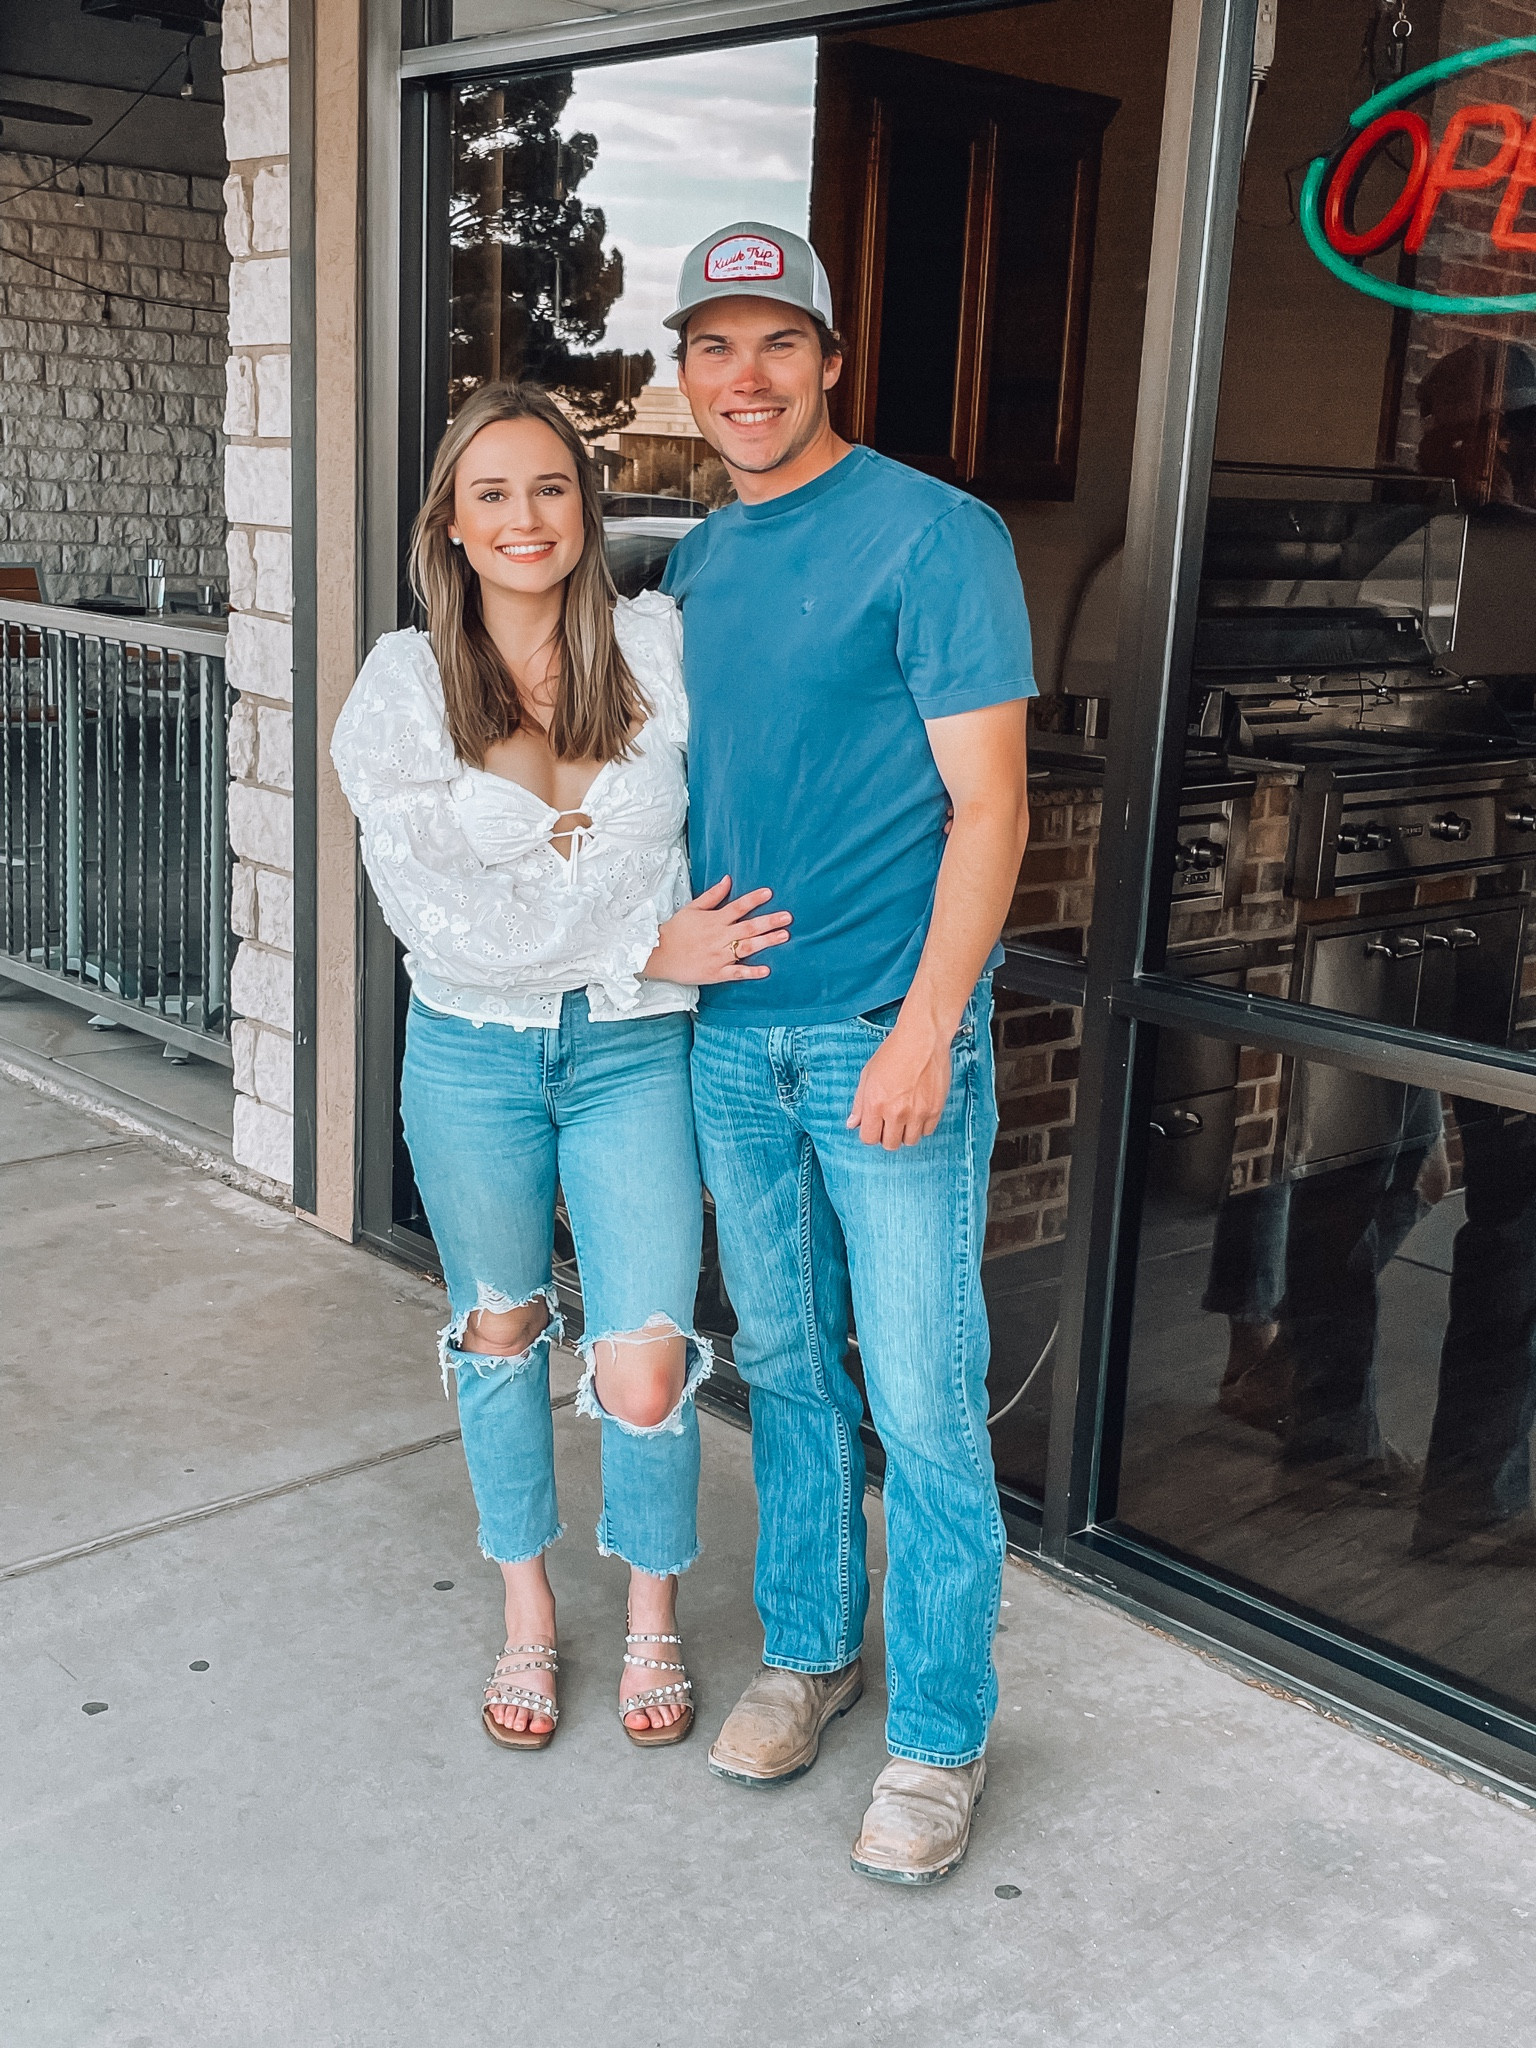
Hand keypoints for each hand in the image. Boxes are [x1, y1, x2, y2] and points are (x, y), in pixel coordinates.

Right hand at [644, 876, 791, 985]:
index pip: (738, 906)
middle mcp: (719, 936)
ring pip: (747, 947)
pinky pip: (736, 972)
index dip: (754, 899)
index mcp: (714, 920)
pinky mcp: (716, 972)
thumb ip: (713, 895)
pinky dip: (751, 971)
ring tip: (784, 936)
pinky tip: (766, 970)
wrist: (657, 953)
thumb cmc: (675, 930)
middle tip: (788, 917)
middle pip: (748, 927)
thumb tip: (728, 879)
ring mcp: (719, 955)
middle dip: (769, 921)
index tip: (769, 893)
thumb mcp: (692, 908)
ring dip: (766, 941)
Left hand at [847, 1015, 953, 1147]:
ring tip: (905, 1116)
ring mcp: (918, 1112)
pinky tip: (918, 1111)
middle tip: (889, 1122)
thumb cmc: (893, 1052)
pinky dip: (922, 1126)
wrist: (922, 1039)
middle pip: (890, 1144)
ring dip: (905, 1133)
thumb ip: (859, 1103)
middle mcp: (896, 1112)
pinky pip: (927, 1131)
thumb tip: (852, 1124)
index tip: (875, 1126)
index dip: (870, 1133)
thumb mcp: (868, 1075)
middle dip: (887, 1136)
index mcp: (875, 1104)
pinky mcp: (935, 1109)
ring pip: (910, 1141)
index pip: (869, 1138)